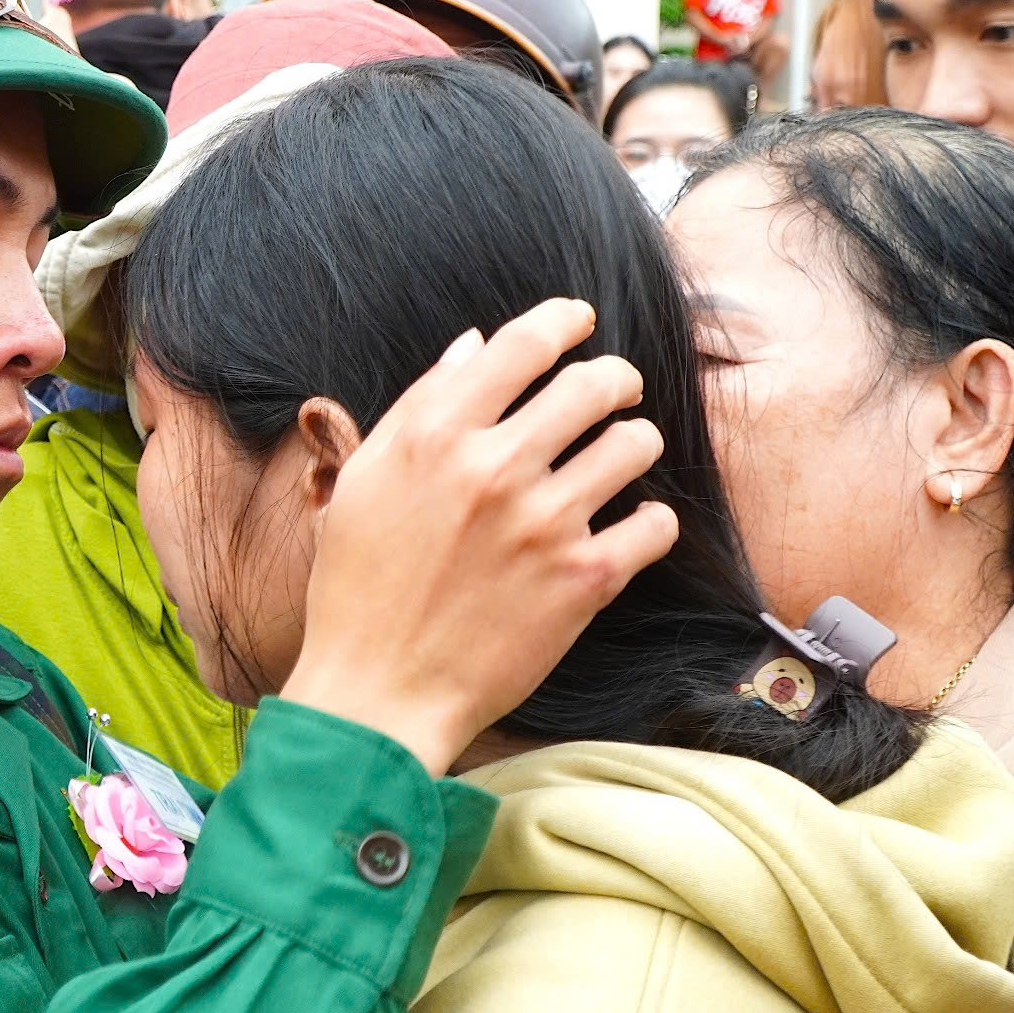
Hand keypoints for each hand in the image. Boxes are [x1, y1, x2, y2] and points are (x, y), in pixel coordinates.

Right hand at [281, 300, 676, 773]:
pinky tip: (632, 526)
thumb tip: (476, 347)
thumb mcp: (365, 482)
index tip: (580, 320)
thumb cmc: (358, 587)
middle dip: (615, 377)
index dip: (563, 320)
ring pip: (635, 443)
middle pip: (593, 383)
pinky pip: (655, 524)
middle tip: (617, 388)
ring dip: (636, 440)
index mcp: (434, 435)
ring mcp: (544, 524)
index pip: (523, 344)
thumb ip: (421, 407)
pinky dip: (652, 521)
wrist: (378, 692)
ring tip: (624, 453)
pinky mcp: (584, 581)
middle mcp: (493, 468)